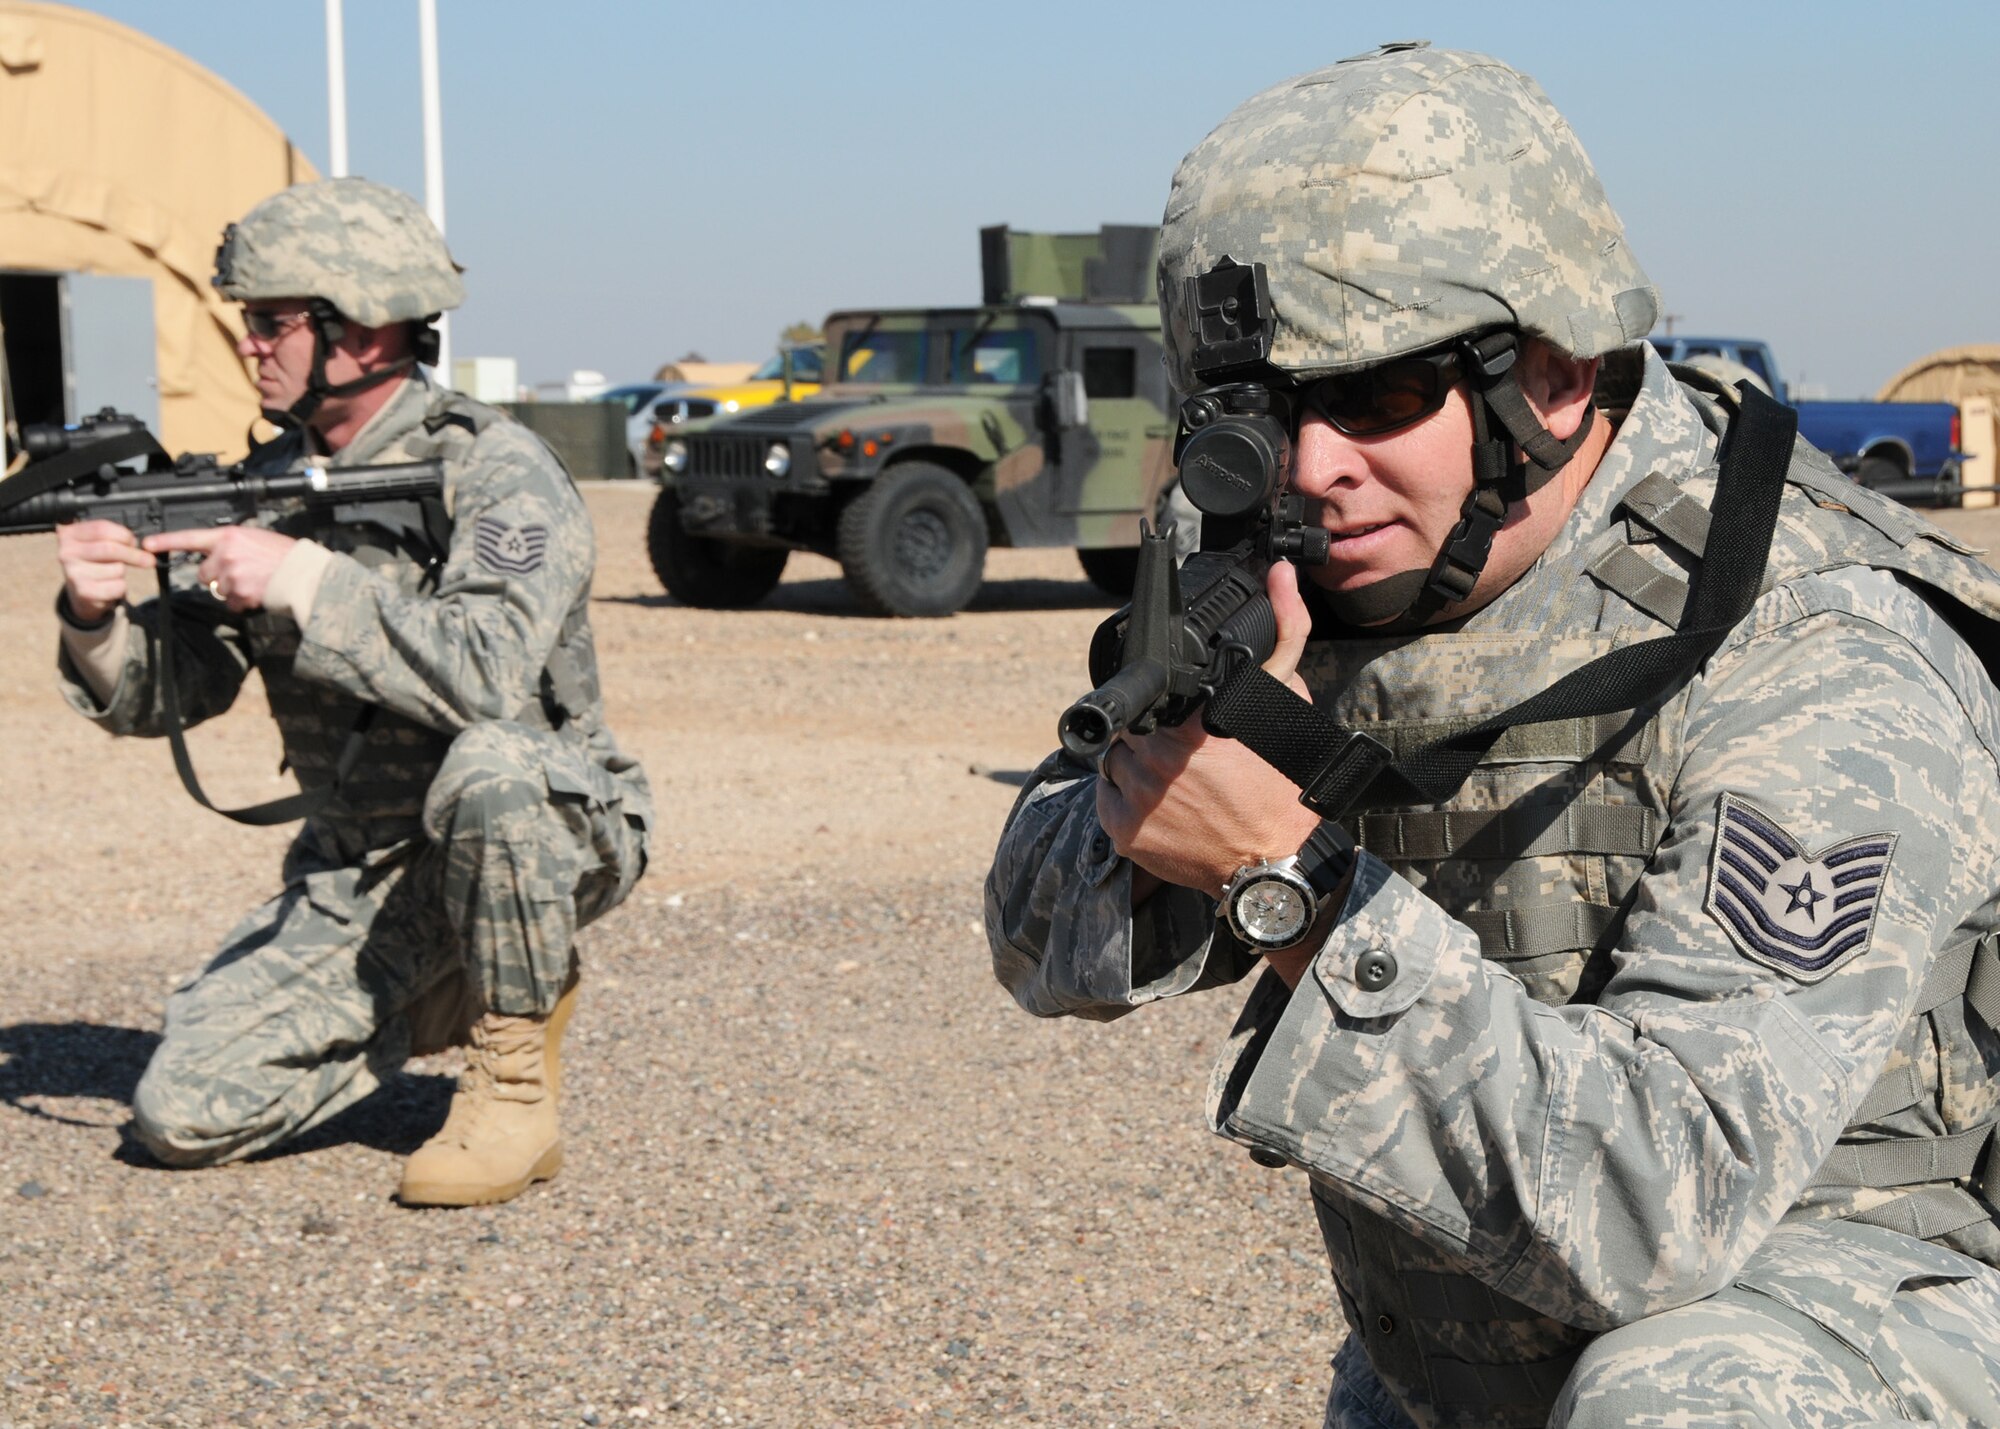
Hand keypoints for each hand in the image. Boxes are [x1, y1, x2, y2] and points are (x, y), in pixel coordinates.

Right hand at [56, 519, 151, 622]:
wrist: (83, 590)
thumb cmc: (95, 561)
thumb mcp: (99, 543)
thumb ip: (114, 537)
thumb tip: (139, 544)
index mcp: (69, 533)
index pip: (101, 528)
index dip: (124, 535)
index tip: (134, 541)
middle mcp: (66, 552)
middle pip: (109, 548)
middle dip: (134, 554)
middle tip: (148, 559)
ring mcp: (73, 572)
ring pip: (117, 569)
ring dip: (123, 571)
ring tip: (113, 572)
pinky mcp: (83, 591)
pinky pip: (117, 587)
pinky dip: (122, 587)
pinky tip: (111, 585)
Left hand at [143, 526, 297, 611]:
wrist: (303, 573)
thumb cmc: (284, 555)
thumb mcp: (255, 538)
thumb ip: (231, 545)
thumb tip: (217, 558)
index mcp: (228, 536)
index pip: (190, 538)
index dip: (165, 541)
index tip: (146, 545)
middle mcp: (225, 554)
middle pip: (203, 573)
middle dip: (217, 577)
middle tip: (239, 574)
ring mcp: (231, 574)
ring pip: (218, 589)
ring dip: (232, 590)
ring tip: (255, 582)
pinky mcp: (239, 593)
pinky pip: (231, 603)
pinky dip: (243, 602)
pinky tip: (258, 592)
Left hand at [1098, 560, 1319, 899]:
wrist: (1273, 864)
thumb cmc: (1281, 785)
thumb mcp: (1287, 701)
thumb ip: (1285, 632)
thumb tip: (1281, 574)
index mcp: (1191, 723)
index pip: (1148, 693)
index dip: (1160, 702)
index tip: (1176, 714)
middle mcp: (1159, 757)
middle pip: (1132, 726)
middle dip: (1151, 732)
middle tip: (1181, 751)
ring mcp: (1138, 796)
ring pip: (1115, 760)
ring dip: (1136, 764)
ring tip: (1173, 778)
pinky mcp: (1124, 831)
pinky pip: (1106, 796)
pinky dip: (1126, 796)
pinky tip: (1161, 802)